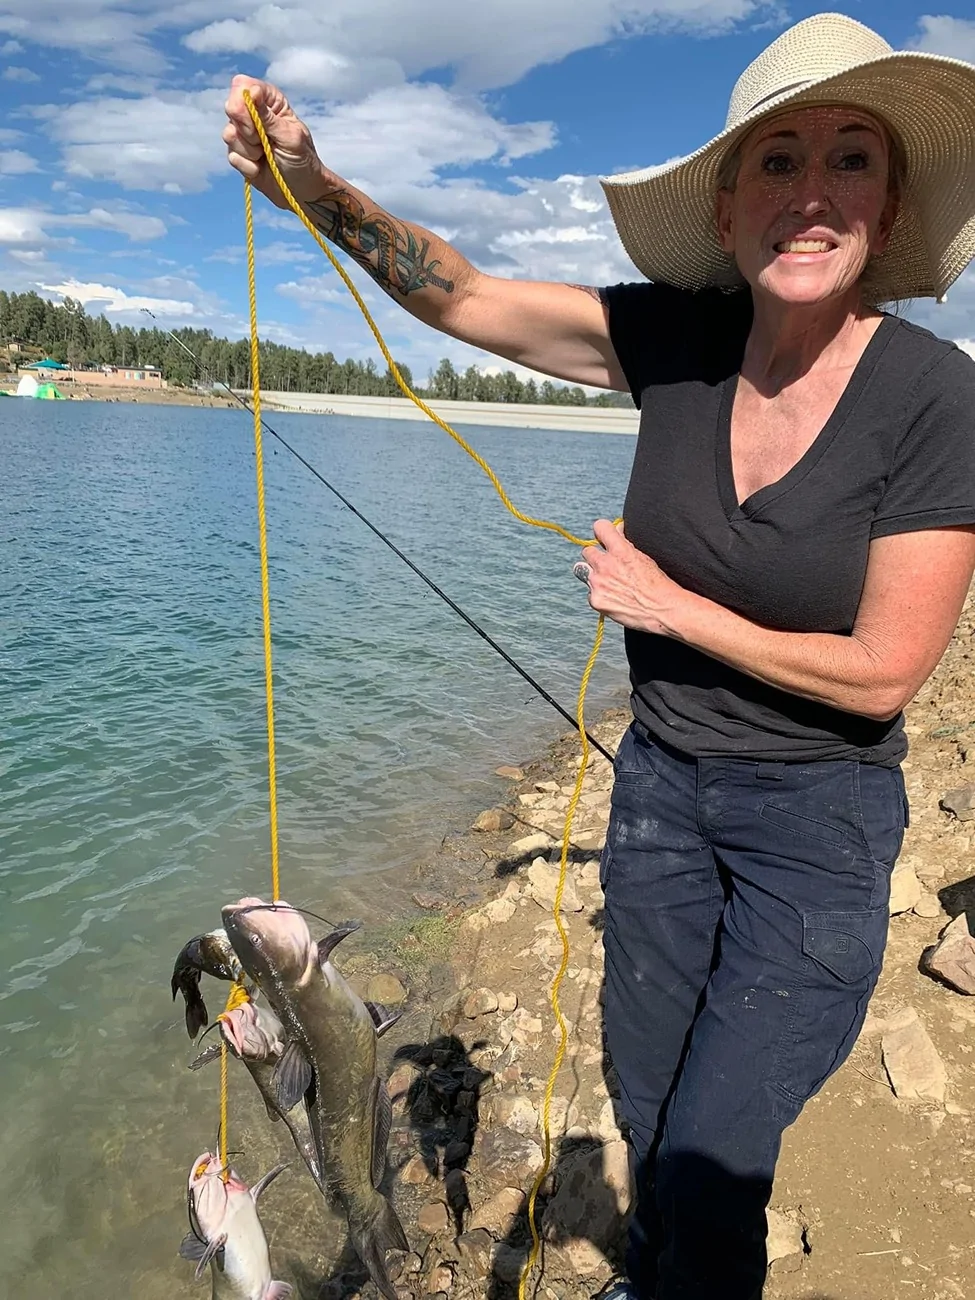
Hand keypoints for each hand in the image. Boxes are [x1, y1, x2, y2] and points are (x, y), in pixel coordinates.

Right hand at [223, 76, 327, 208]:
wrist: (300, 192)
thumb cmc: (303, 161)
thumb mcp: (290, 137)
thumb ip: (268, 116)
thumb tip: (252, 91)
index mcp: (269, 101)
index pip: (242, 85)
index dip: (242, 101)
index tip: (255, 121)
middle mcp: (253, 113)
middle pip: (231, 107)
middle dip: (247, 130)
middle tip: (265, 142)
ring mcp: (243, 134)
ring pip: (229, 135)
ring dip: (250, 152)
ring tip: (266, 156)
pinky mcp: (238, 154)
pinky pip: (232, 157)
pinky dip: (248, 167)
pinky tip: (260, 169)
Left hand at [579, 520, 685, 634]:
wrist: (663, 611)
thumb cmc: (658, 584)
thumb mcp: (644, 557)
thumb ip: (626, 544)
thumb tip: (618, 530)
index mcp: (620, 550)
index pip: (599, 527)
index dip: (602, 532)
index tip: (605, 537)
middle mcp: (605, 565)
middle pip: (586, 551)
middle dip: (596, 556)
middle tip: (607, 565)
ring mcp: (598, 583)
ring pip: (582, 571)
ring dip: (593, 574)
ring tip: (609, 583)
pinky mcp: (595, 600)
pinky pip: (590, 592)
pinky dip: (599, 594)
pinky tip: (613, 598)